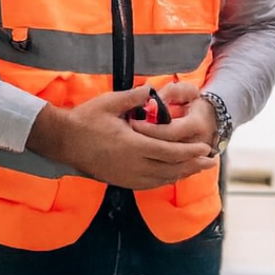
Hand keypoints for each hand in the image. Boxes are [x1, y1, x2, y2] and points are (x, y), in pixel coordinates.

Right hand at [28, 87, 215, 190]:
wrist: (62, 141)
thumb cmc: (86, 119)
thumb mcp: (110, 102)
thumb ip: (134, 97)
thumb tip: (152, 89)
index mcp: (133, 146)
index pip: (170, 152)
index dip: (191, 152)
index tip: (207, 148)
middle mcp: (133, 165)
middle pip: (171, 169)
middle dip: (193, 165)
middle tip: (212, 162)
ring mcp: (126, 176)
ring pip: (161, 179)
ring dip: (182, 174)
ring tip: (197, 169)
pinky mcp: (121, 181)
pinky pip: (149, 184)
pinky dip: (165, 180)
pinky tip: (173, 175)